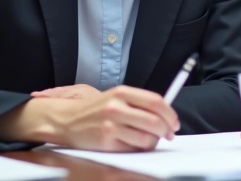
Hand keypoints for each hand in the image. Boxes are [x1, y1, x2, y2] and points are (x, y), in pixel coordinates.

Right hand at [0, 85, 179, 151]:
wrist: (66, 120)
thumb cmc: (94, 109)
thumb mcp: (116, 97)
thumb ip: (139, 102)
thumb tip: (165, 113)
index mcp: (122, 92)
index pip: (156, 102)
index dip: (170, 114)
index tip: (174, 122)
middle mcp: (117, 107)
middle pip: (155, 121)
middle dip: (166, 130)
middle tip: (167, 134)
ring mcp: (111, 125)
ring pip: (147, 138)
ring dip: (153, 142)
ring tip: (149, 140)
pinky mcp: (106, 141)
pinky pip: (133, 148)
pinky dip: (138, 148)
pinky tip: (133, 144)